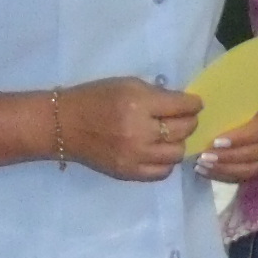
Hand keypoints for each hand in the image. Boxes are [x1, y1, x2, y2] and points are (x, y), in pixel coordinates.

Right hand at [57, 77, 199, 180]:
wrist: (63, 125)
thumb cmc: (96, 98)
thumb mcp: (127, 84)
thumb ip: (157, 94)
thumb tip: (183, 103)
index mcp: (140, 104)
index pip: (183, 106)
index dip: (194, 104)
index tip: (194, 104)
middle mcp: (140, 131)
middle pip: (184, 130)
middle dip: (189, 121)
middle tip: (183, 118)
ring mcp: (135, 155)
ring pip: (177, 153)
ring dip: (177, 142)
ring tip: (169, 136)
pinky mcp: (128, 173)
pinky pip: (162, 172)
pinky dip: (165, 162)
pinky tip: (158, 152)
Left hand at [197, 101, 257, 184]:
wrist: (253, 109)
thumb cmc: (241, 100)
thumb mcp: (239, 97)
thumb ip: (229, 102)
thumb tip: (203, 107)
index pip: (257, 131)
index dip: (237, 139)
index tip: (215, 142)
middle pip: (255, 153)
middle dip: (227, 157)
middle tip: (204, 157)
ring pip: (251, 169)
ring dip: (224, 169)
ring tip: (202, 165)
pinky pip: (244, 177)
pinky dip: (223, 176)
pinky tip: (205, 172)